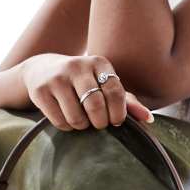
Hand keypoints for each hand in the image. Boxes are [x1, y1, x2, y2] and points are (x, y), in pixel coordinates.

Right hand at [22, 53, 153, 130]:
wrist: (41, 69)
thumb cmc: (82, 82)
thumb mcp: (103, 85)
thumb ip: (127, 101)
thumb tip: (149, 119)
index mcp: (98, 62)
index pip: (115, 91)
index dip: (118, 113)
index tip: (116, 121)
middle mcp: (77, 66)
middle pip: (95, 106)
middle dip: (100, 123)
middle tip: (99, 125)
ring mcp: (57, 78)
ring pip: (76, 117)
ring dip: (82, 126)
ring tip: (81, 120)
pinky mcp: (40, 91)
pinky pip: (60, 121)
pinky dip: (66, 126)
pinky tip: (66, 118)